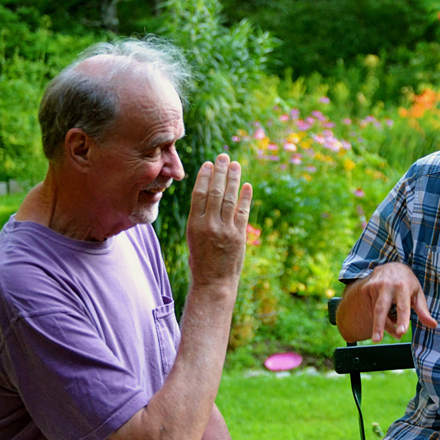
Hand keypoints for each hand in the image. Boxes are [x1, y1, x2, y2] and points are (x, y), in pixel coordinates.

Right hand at [186, 154, 252, 295]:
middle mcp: (209, 225)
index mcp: (194, 225)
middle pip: (215, 192)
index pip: (199, 194)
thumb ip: (200, 217)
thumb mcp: (193, 237)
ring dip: (234, 179)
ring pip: (230, 198)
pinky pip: (243, 212)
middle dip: (220, 172)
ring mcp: (225, 230)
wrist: (213, 283)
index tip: (209, 164)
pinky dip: (245, 197)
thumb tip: (208, 194)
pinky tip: (246, 185)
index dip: (205, 176)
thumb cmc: (200, 260)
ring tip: (236, 165)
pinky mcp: (239, 236)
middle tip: (224, 157)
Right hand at [362, 262, 437, 341]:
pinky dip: (378, 318)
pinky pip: (371, 309)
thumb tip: (433, 325)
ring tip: (395, 333)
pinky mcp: (365, 289)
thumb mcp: (417, 294)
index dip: (402, 319)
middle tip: (377, 340)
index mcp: (402, 286)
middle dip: (379, 325)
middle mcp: (386, 285)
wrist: (391, 266)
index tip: (401, 331)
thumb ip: (423, 311)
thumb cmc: (407, 283)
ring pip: (376, 312)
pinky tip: (386, 318)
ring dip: (383, 326)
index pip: (402, 306)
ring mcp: (373, 286)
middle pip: (381, 309)